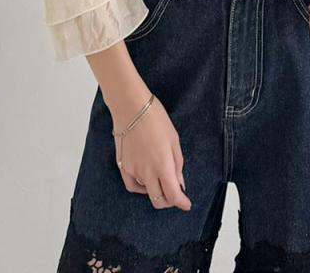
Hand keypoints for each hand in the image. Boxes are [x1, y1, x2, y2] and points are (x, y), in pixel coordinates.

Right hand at [110, 94, 191, 211]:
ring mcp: (133, 170)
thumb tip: (179, 183)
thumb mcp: (174, 140)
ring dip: (156, 191)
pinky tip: (146, 181)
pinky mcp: (123, 165)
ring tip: (161, 180)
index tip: (186, 204)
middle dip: (170, 201)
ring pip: (146, 193)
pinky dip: (140, 188)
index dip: (181, 203)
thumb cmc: (155, 119)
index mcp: (163, 165)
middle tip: (175, 194)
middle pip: (159, 200)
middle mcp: (147, 172)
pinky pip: (132, 186)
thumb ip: (177, 165)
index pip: (173, 195)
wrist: (131, 107)